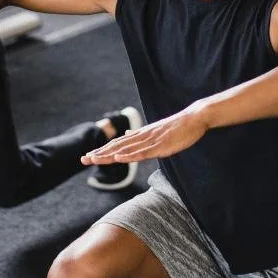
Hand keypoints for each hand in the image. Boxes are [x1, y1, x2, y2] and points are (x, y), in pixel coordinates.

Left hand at [81, 107, 208, 165]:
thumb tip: (125, 136)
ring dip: (109, 155)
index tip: (88, 156)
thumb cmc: (177, 126)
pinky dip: (129, 156)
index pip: (117, 144)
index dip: (102, 151)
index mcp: (140, 135)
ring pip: (126, 150)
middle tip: (83, 160)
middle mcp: (142, 137)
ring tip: (94, 160)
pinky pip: (142, 153)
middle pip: (117, 147)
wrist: (194, 118)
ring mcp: (150, 142)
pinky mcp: (160, 146)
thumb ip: (139, 135)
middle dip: (99, 154)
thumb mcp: (155, 131)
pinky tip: (118, 158)